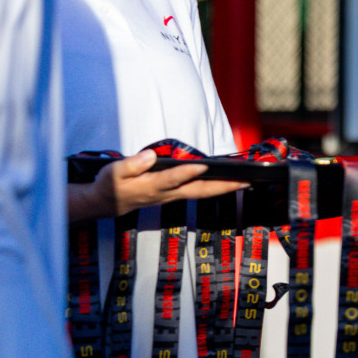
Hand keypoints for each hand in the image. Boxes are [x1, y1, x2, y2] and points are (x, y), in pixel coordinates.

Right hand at [77, 149, 246, 219]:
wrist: (110, 202)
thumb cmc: (113, 184)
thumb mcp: (114, 172)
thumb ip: (132, 164)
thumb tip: (150, 156)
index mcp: (151, 186)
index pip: (172, 179)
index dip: (186, 173)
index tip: (202, 165)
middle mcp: (168, 193)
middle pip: (200, 190)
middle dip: (223, 186)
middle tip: (246, 180)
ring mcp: (174, 195)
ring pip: (204, 192)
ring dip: (226, 188)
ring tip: (247, 180)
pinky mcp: (177, 193)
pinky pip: (201, 191)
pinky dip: (218, 187)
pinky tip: (230, 181)